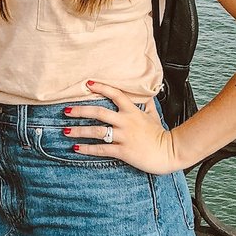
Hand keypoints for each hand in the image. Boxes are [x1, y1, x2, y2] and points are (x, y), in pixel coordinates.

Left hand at [62, 83, 180, 174]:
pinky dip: (87, 148)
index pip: (115, 94)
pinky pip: (101, 149)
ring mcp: (124, 136)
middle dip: (80, 111)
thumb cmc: (161, 135)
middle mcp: (126, 121)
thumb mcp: (154, 116)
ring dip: (79, 131)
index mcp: (133, 111)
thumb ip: (147, 104)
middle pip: (99, 112)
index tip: (88, 84)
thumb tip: (148, 94)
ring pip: (97, 131)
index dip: (101, 87)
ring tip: (66, 131)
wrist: (170, 152)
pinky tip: (77, 148)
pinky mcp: (123, 151)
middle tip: (66, 110)